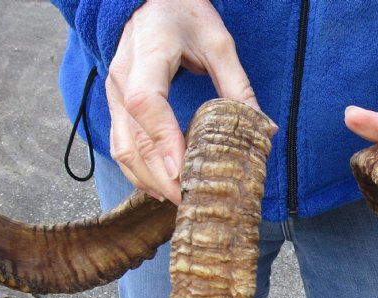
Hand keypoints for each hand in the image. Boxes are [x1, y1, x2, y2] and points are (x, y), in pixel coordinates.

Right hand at [105, 0, 260, 202]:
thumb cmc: (182, 14)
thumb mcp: (218, 43)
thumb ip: (238, 86)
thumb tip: (264, 128)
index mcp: (147, 53)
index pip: (146, 101)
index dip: (162, 139)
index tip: (181, 170)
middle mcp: (122, 77)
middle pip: (133, 137)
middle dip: (160, 175)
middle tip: (189, 198)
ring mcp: (112, 93)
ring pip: (122, 147)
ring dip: (148, 179)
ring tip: (178, 198)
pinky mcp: (114, 104)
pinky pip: (120, 144)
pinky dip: (137, 170)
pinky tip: (158, 187)